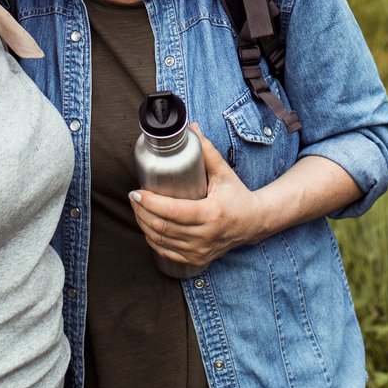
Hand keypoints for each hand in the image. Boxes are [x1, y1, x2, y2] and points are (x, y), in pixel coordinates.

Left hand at [130, 126, 262, 268]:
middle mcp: (206, 235)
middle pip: (163, 227)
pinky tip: (147, 227)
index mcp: (212, 214)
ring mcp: (201, 250)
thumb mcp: (223, 172)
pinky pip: (167, 252)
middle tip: (133, 197)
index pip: (173, 211)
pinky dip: (153, 241)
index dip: (150, 203)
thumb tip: (190, 129)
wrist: (254, 223)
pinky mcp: (197, 259)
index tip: (137, 191)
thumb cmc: (237, 195)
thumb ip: (206, 151)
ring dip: (144, 225)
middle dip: (142, 211)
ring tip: (137, 208)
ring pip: (162, 241)